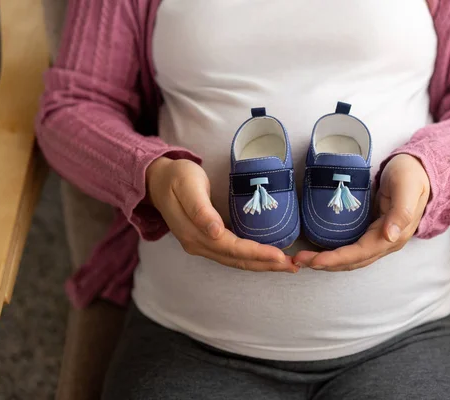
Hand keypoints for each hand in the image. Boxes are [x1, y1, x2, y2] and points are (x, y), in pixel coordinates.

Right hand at [147, 157, 296, 272]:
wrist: (157, 180)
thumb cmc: (176, 177)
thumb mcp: (187, 185)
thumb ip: (200, 209)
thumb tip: (215, 232)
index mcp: (194, 233)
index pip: (231, 248)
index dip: (256, 253)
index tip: (280, 255)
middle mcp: (197, 245)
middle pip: (237, 260)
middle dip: (265, 264)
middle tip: (292, 266)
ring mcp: (200, 246)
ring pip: (235, 262)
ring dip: (261, 266)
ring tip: (286, 266)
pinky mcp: (206, 242)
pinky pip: (232, 256)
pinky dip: (251, 259)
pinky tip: (267, 259)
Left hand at [293, 154, 429, 270]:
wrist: (420, 170)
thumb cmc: (411, 175)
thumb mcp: (407, 188)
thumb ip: (401, 212)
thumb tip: (390, 236)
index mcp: (394, 236)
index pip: (360, 253)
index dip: (337, 259)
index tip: (315, 260)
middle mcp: (386, 242)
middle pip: (353, 261)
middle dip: (326, 263)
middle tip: (300, 260)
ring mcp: (380, 239)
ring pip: (352, 258)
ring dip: (328, 261)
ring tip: (304, 259)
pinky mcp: (372, 232)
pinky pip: (352, 248)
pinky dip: (335, 253)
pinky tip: (320, 251)